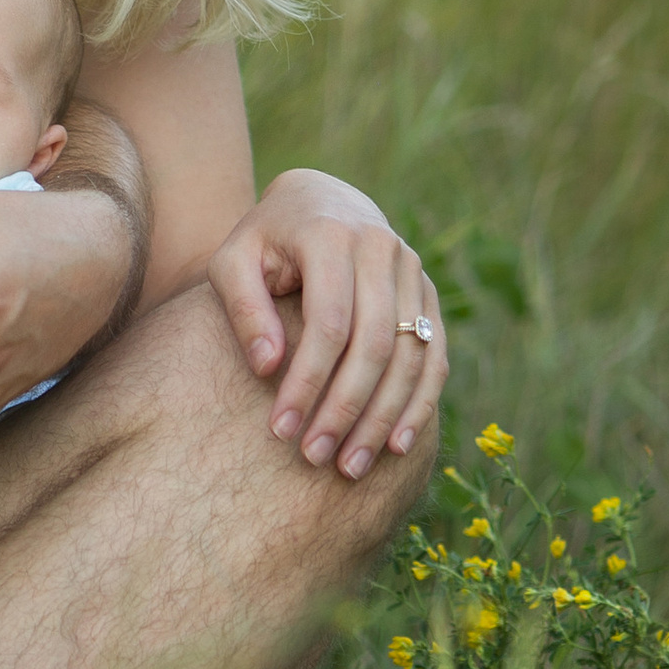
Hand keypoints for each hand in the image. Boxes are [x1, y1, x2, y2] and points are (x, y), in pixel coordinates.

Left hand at [207, 169, 447, 478]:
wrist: (318, 201)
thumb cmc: (264, 240)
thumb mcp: (234, 261)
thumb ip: (244, 309)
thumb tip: (267, 368)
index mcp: (331, 236)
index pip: (328, 323)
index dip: (307, 381)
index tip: (281, 430)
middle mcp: (382, 249)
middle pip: (374, 344)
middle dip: (345, 408)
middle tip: (315, 458)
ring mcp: (413, 271)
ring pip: (410, 356)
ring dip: (383, 417)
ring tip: (351, 466)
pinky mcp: (428, 294)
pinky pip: (434, 356)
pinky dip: (419, 403)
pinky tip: (397, 446)